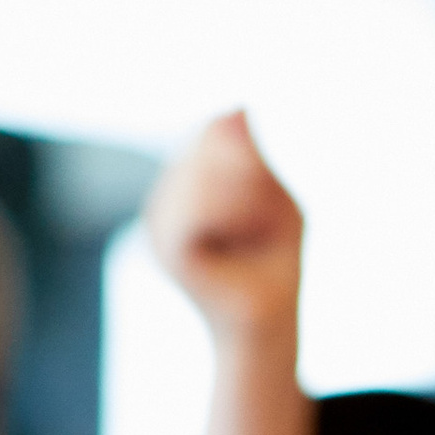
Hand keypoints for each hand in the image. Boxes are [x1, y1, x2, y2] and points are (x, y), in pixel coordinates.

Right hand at [144, 108, 304, 336]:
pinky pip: (199, 212)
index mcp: (186, 181)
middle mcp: (164, 197)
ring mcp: (158, 222)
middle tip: (265, 222)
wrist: (266, 326)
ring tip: (256, 234)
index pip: (212, 131)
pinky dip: (232, 218)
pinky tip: (243, 242)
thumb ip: (252, 160)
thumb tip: (236, 109)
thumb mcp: (275, 200)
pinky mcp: (167, 248)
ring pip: (203, 175)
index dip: (246, 151)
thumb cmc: (274, 263)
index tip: (266, 192)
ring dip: (245, 198)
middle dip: (251, 175)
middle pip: (207, 145)